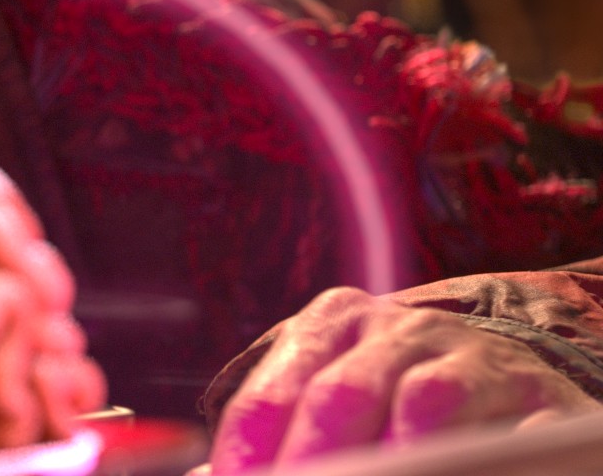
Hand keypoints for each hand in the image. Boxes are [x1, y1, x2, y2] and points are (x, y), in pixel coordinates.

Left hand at [205, 286, 600, 472]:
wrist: (503, 366)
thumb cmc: (390, 392)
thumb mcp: (328, 395)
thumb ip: (272, 433)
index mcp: (333, 323)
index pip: (272, 393)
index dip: (251, 452)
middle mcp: (400, 329)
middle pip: (340, 395)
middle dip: (313, 459)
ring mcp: (470, 356)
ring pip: (423, 404)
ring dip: (394, 457)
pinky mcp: (532, 394)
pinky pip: (505, 431)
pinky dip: (474, 456)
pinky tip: (450, 472)